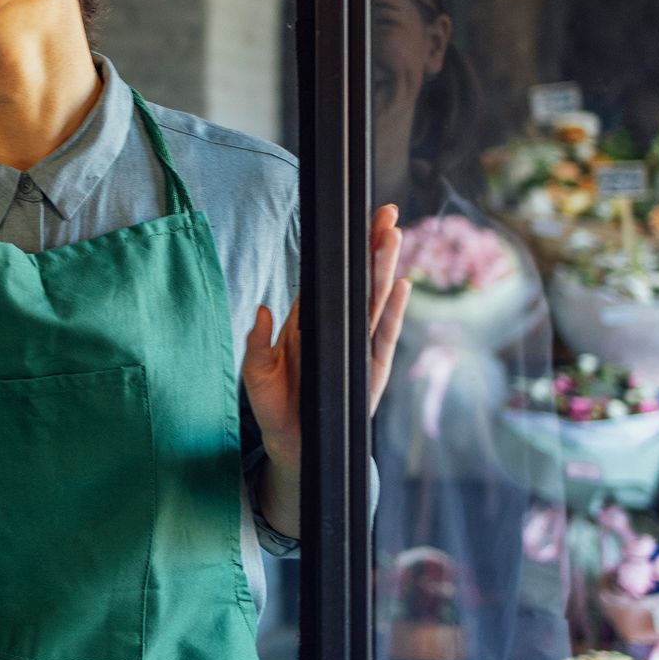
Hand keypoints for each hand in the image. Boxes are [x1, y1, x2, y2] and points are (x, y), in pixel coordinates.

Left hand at [243, 204, 409, 478]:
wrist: (293, 446)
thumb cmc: (275, 404)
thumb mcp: (256, 372)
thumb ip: (256, 342)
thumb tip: (261, 309)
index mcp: (312, 322)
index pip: (332, 279)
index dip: (346, 251)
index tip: (359, 220)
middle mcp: (339, 330)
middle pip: (360, 282)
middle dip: (373, 247)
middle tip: (386, 213)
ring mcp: (357, 349)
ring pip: (374, 302)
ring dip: (383, 270)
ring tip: (393, 237)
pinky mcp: (370, 372)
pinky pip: (383, 338)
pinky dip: (392, 313)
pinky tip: (402, 286)